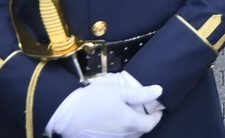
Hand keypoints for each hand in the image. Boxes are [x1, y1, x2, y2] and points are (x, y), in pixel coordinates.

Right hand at [46, 72, 163, 137]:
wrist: (64, 113)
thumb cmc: (93, 99)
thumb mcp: (117, 90)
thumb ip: (140, 93)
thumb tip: (160, 91)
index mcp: (129, 123)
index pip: (150, 124)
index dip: (156, 116)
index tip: (157, 108)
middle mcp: (123, 136)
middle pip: (140, 132)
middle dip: (144, 121)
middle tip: (141, 108)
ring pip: (128, 137)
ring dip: (131, 127)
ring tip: (126, 114)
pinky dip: (119, 132)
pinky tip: (113, 122)